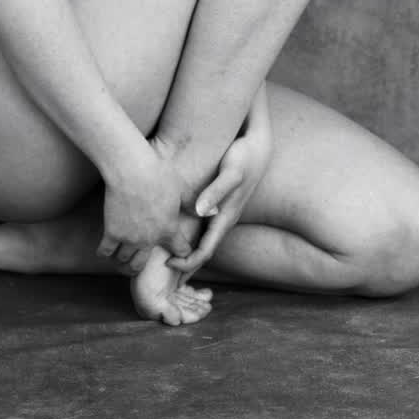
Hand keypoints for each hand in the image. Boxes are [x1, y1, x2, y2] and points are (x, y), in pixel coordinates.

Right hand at [97, 139, 192, 270]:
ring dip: (123, 260)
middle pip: (142, 265)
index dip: (180, 252)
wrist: (132, 167)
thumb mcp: (180, 189)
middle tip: (138, 262)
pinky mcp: (112, 231)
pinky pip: (106, 251)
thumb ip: (191, 205)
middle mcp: (149, 239)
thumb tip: (214, 211)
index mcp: (169, 229)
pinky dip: (106, 252)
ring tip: (122, 257)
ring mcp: (130, 237)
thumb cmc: (158, 172)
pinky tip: (107, 248)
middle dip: (141, 265)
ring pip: (124, 261)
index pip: (181, 252)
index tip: (176, 249)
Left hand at [168, 124, 271, 279]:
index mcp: (226, 218)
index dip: (187, 262)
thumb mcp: (231, 173)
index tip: (166, 262)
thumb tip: (199, 210)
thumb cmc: (244, 158)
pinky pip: (204, 229)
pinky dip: (191, 238)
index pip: (205, 252)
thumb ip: (216, 191)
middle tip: (159, 270)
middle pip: (203, 252)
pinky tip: (177, 234)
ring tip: (164, 257)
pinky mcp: (219, 205)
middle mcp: (224, 220)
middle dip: (184, 264)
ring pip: (203, 242)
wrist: (259, 147)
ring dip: (187, 252)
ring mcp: (222, 214)